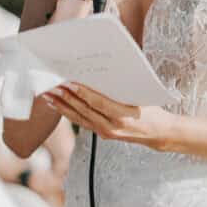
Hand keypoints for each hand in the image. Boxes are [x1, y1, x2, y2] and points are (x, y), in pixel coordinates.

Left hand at [42, 82, 178, 151]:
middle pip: (84, 111)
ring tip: (48, 96)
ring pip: (79, 118)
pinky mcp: (102, 134)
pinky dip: (69, 113)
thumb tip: (102, 73)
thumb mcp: (140, 96)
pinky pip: (82, 122)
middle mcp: (111, 127)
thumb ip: (121, 89)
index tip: (69, 83)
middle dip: (66, 98)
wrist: (158, 133)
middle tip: (52, 87)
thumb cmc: (151, 110)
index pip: (98, 103)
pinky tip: (58, 106)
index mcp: (123, 116)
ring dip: (62, 107)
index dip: (82, 93)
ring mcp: (105, 132)